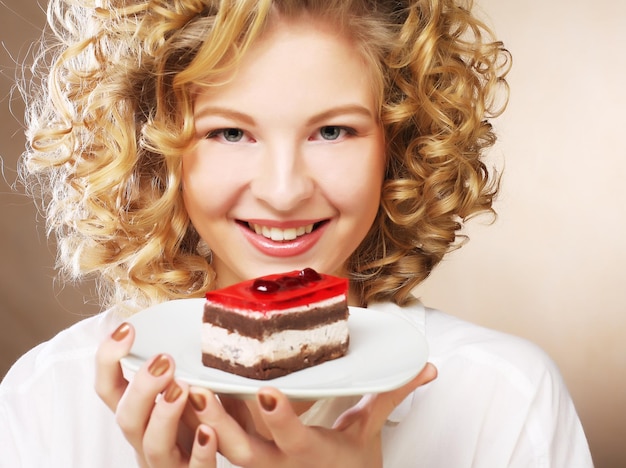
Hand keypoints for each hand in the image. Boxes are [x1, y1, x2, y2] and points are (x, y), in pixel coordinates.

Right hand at [94, 322, 217, 466]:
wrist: (208, 466)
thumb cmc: (198, 424)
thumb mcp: (183, 393)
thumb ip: (179, 366)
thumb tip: (190, 314)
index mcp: (139, 415)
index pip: (108, 388)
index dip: (108, 360)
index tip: (127, 329)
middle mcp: (146, 439)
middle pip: (126, 418)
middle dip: (141, 388)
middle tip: (164, 360)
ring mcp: (168, 462)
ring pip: (154, 445)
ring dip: (165, 415)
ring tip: (183, 388)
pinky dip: (200, 453)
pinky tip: (209, 432)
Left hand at [188, 363, 436, 467]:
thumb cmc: (352, 462)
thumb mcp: (370, 429)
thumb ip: (393, 394)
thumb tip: (429, 368)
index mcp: (313, 454)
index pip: (295, 438)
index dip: (281, 417)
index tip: (267, 390)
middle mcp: (280, 465)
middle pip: (243, 449)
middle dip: (219, 423)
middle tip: (197, 389)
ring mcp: (259, 467)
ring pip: (223, 449)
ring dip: (199, 422)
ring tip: (178, 387)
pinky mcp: (246, 462)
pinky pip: (218, 444)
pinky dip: (198, 424)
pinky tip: (182, 395)